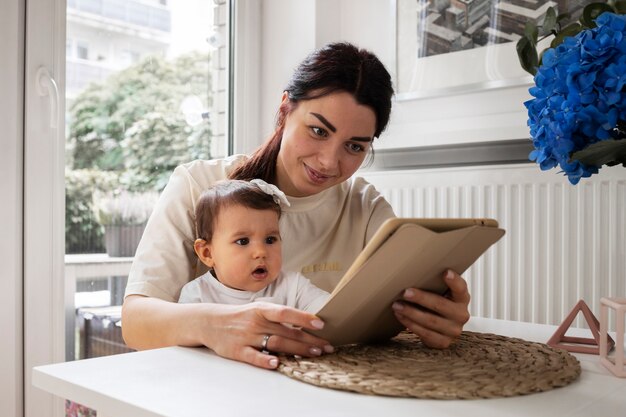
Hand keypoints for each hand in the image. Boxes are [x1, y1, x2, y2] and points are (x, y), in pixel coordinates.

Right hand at [202, 302, 333, 369]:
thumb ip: (278, 317)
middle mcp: (255, 322)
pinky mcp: (237, 350)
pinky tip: (277, 363)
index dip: (303, 318)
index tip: (321, 324)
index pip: (286, 312)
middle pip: (286, 331)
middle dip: (309, 340)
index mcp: (261, 309)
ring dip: (296, 349)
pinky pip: (253, 356)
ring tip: (314, 354)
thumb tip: (305, 323)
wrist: (210, 322)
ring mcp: (246, 336)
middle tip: (327, 346)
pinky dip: (265, 360)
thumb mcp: (258, 310)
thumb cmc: (240, 316)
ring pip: (275, 343)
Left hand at [391, 269, 470, 347]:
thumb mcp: (441, 293)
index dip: (454, 281)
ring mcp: (454, 330)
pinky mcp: (443, 342)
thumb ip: (435, 283)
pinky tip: (400, 316)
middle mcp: (462, 315)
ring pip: (430, 321)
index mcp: (462, 298)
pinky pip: (425, 333)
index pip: (461, 288)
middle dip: (421, 298)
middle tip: (405, 292)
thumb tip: (413, 270)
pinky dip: (410, 324)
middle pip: (441, 305)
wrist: (441, 328)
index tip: (445, 272)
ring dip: (411, 312)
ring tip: (397, 305)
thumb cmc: (437, 304)